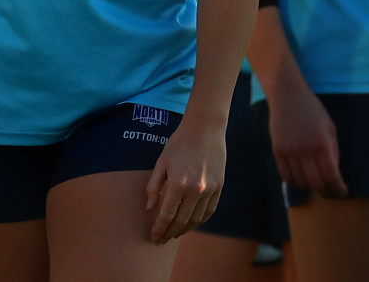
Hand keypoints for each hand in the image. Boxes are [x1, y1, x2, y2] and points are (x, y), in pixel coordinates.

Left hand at [146, 120, 225, 243]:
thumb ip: (154, 185)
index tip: (154, 237)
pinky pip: (209, 212)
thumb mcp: (161, 161)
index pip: (166, 215)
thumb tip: (149, 207)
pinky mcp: (219, 187)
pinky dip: (200, 221)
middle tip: (162, 239)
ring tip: (175, 233)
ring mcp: (209, 190)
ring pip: (196, 220)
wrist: (205, 128)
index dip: (159, 229)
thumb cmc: (179, 142)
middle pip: (181, 221)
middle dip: (169, 233)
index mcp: (177, 184)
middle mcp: (195, 190)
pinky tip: (192, 224)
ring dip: (184, 230)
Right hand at [267, 87, 347, 196]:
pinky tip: (301, 178)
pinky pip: (286, 176)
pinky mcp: (277, 151)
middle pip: (316, 183)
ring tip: (316, 183)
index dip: (339, 188)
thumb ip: (333, 152)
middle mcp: (304, 149)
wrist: (287, 95)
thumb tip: (334, 174)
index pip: (331, 176)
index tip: (342, 191)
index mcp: (321, 142)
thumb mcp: (330, 128)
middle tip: (330, 190)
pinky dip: (295, 182)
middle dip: (326, 190)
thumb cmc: (312, 110)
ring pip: (301, 182)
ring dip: (310, 187)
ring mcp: (289, 151)